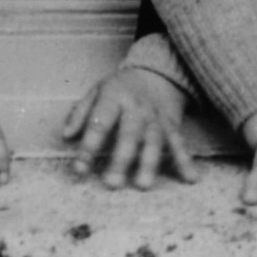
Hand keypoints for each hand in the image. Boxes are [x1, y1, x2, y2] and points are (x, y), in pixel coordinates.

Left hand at [62, 67, 199, 188]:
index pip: (99, 122)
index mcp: (114, 97)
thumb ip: (80, 112)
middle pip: (129, 134)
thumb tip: (66, 135)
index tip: (79, 170)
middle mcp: (137, 108)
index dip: (88, 146)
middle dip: (121, 159)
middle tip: (112, 184)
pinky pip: (179, 143)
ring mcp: (156, 117)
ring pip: (154, 140)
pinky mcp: (172, 125)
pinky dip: (185, 161)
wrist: (157, 71)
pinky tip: (190, 178)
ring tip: (143, 185)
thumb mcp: (97, 90)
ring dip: (149, 163)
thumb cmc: (121, 87)